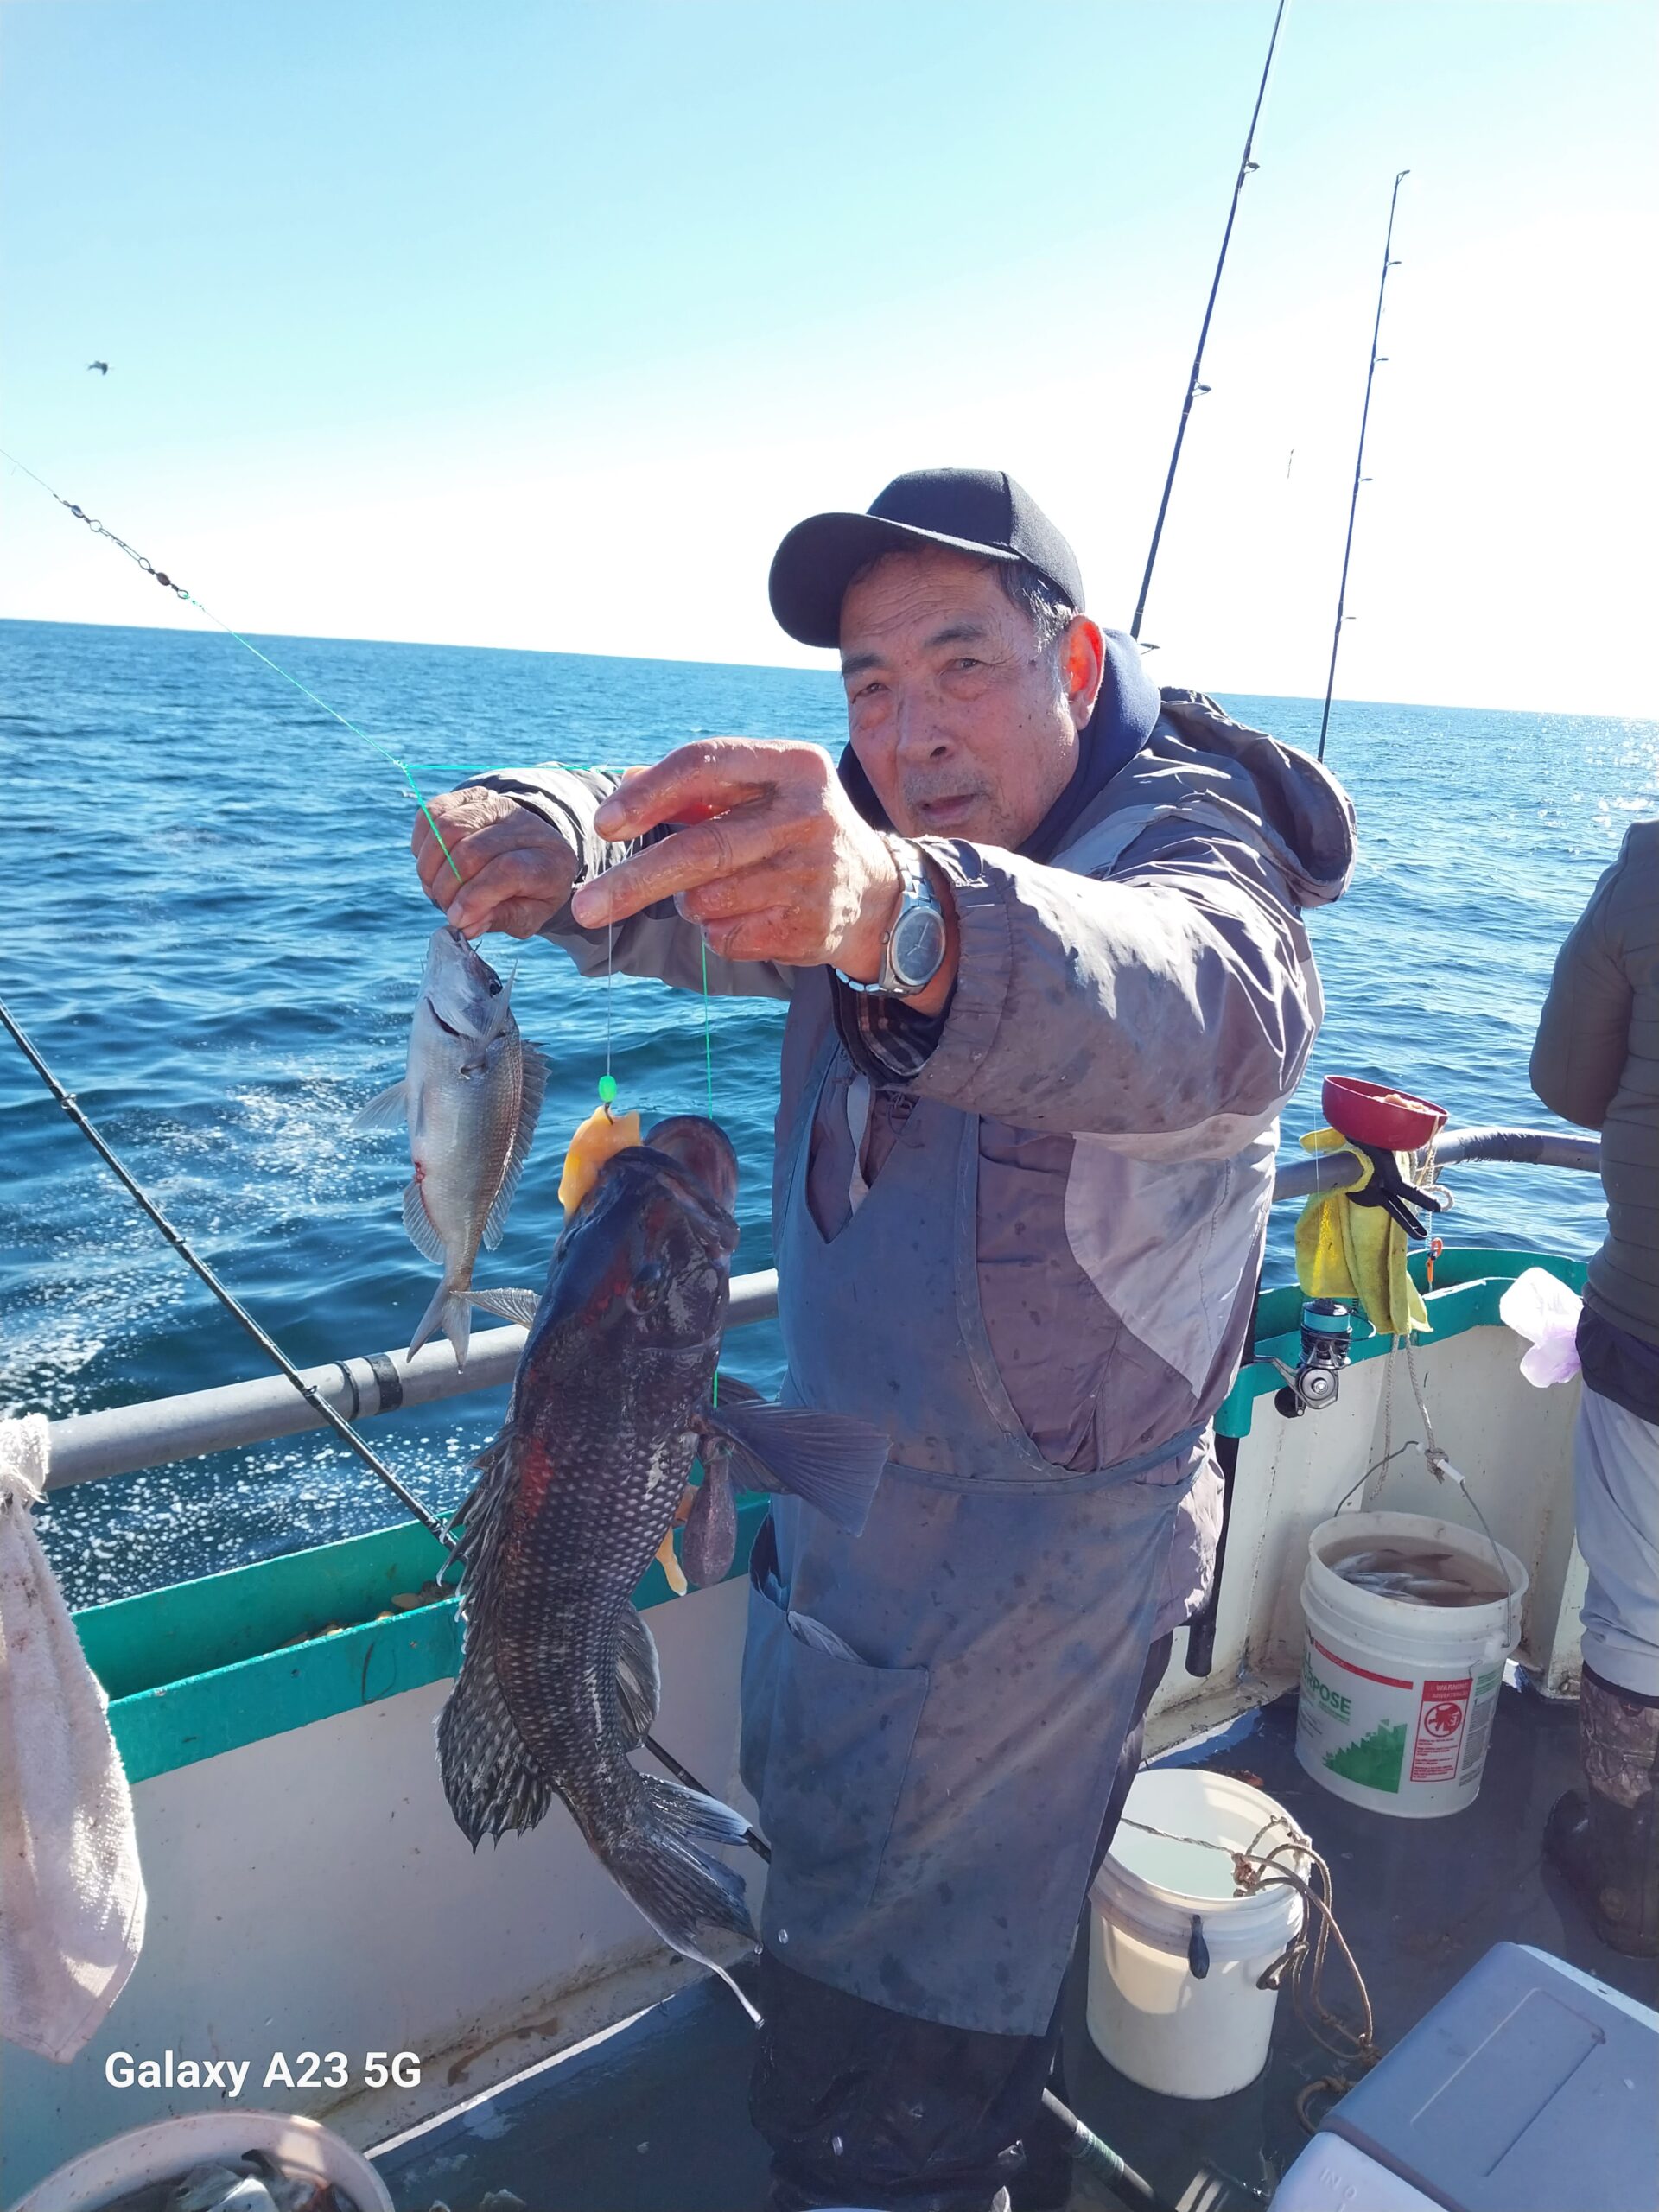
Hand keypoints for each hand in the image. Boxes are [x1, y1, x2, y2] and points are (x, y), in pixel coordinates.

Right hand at [411, 787, 579, 938]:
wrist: (533, 851)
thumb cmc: (531, 891)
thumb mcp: (529, 915)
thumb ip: (502, 919)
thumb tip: (466, 924)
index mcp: (549, 860)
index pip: (506, 870)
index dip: (474, 897)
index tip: (457, 918)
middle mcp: (526, 825)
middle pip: (472, 850)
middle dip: (448, 886)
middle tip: (444, 906)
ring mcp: (498, 804)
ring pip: (447, 828)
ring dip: (430, 866)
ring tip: (435, 888)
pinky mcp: (472, 796)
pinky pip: (433, 812)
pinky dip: (421, 842)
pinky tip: (430, 864)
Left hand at [568, 739, 903, 977]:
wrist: (876, 893)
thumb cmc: (794, 829)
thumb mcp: (760, 790)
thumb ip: (695, 787)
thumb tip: (621, 789)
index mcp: (794, 765)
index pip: (705, 765)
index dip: (647, 795)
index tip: (604, 825)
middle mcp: (808, 817)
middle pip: (701, 849)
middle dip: (635, 882)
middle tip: (585, 908)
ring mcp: (814, 876)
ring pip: (708, 900)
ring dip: (690, 903)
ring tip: (716, 892)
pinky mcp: (811, 927)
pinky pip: (727, 938)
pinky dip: (718, 932)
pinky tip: (750, 915)